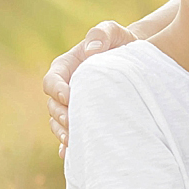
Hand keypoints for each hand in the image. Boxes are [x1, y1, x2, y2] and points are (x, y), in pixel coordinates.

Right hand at [43, 20, 136, 156]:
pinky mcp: (85, 119)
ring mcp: (73, 106)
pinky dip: (69, 146)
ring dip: (63, 133)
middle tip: (72, 122)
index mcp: (66, 68)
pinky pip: (72, 134)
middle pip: (53, 106)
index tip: (68, 96)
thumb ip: (101, 34)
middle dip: (60, 116)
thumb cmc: (121, 42)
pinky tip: (72, 156)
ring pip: (59, 123)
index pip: (52, 81)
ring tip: (75, 141)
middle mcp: (65, 88)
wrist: (136, 61)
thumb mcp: (112, 31)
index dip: (57, 90)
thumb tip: (91, 50)